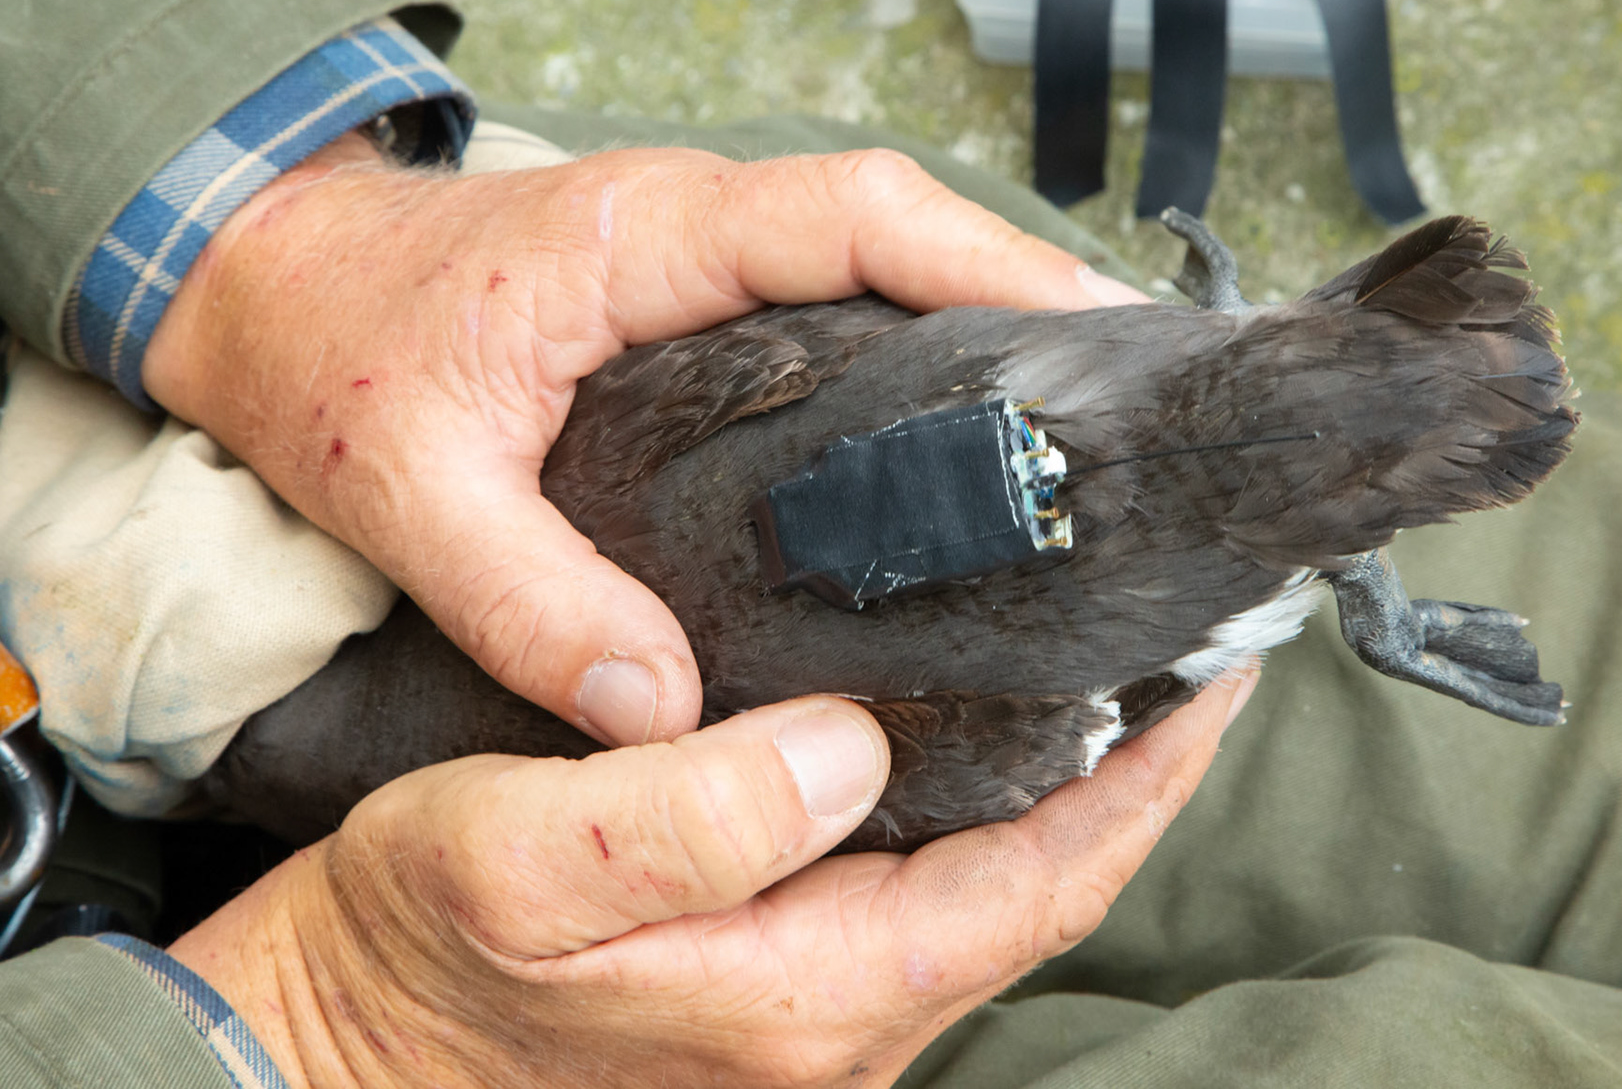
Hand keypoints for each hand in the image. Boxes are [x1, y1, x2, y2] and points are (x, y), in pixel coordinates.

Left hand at [142, 132, 1145, 744]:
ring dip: (975, 306)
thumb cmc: (323, 358)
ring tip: (1072, 407)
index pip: (852, 217)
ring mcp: (695, 250)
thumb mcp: (409, 492)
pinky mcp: (688, 290)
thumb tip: (661, 711)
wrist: (260, 284)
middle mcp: (689, 222)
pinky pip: (829, 287)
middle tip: (1122, 390)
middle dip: (1019, 287)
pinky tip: (953, 419)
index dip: (983, 262)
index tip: (1089, 328)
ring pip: (873, 250)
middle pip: (898, 222)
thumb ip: (530, 601)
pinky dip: (909, 329)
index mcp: (640, 238)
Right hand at [169, 668, 1255, 1087]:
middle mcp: (838, 1024)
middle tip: (1186, 653)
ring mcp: (812, 1015)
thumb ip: (700, 813)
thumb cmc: (414, 953)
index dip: (1144, 777)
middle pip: (1039, 891)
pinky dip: (985, 816)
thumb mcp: (528, 861)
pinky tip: (979, 742)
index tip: (1210, 673)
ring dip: (1068, 794)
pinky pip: (926, 897)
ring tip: (1112, 679)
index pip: (1038, 881)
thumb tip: (855, 744)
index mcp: (807, 995)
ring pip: (990, 895)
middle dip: (1132, 777)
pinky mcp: (775, 988)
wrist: (336, 1042)